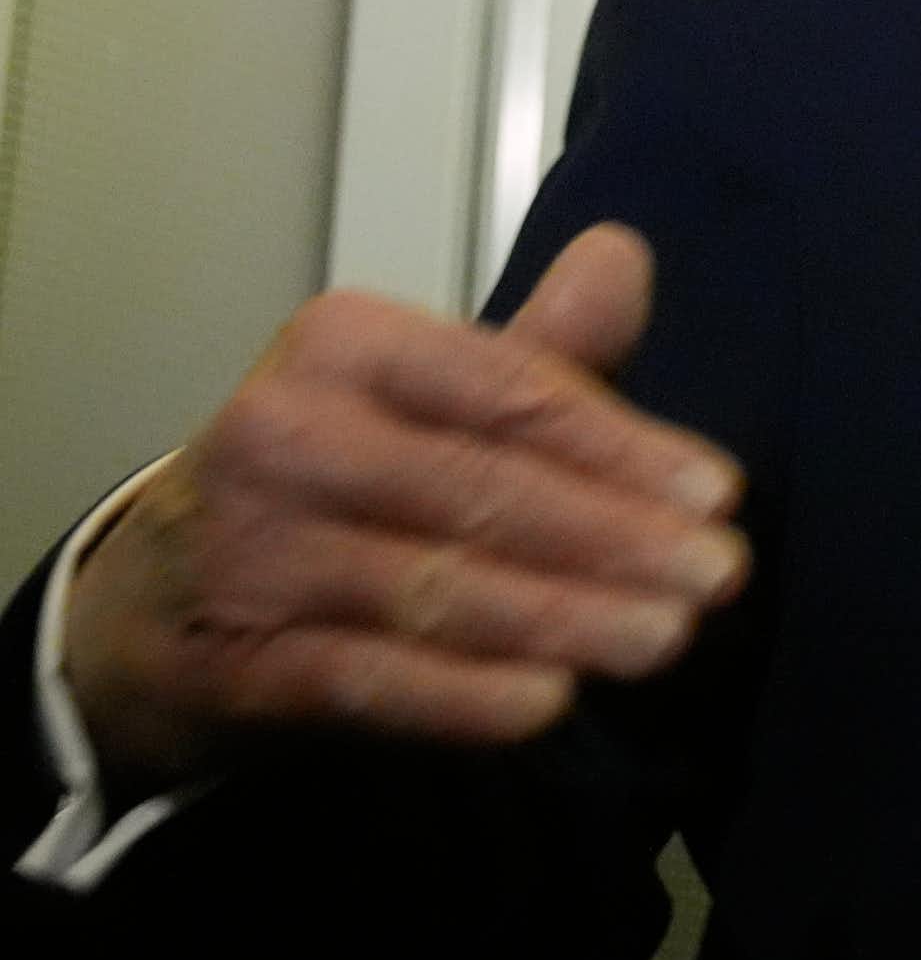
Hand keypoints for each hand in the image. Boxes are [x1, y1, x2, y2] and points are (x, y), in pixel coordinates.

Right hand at [62, 224, 747, 797]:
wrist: (162, 593)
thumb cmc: (337, 475)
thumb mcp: (433, 396)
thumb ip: (540, 348)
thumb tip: (627, 256)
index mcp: (347, 343)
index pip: (509, 391)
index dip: (623, 445)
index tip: (720, 492)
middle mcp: (285, 431)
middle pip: (482, 489)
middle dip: (616, 538)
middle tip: (717, 577)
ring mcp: (249, 547)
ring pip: (435, 587)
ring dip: (562, 619)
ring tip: (664, 639)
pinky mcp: (231, 656)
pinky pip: (364, 679)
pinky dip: (460, 695)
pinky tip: (548, 703)